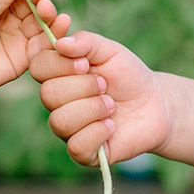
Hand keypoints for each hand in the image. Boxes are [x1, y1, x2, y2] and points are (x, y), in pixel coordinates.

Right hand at [30, 29, 171, 167]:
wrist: (155, 104)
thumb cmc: (128, 75)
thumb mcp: (110, 51)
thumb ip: (85, 42)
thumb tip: (60, 44)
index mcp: (58, 75)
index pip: (38, 67)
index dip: (59, 65)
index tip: (85, 64)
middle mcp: (58, 103)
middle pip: (48, 95)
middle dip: (83, 87)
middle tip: (105, 86)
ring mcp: (68, 128)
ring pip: (60, 121)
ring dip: (92, 109)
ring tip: (111, 106)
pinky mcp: (83, 151)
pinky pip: (76, 146)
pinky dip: (97, 132)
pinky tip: (112, 125)